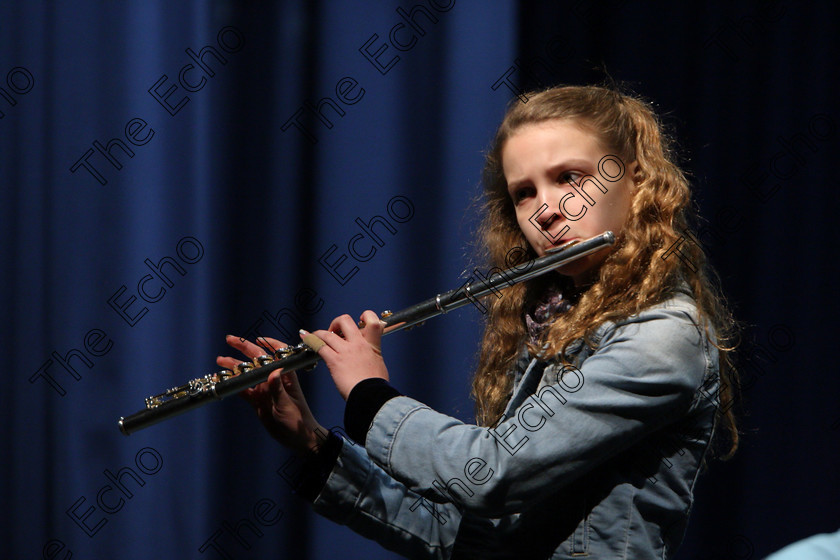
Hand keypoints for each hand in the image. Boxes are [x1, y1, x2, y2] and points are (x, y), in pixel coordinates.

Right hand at [218, 335, 326, 455]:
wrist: (297, 439)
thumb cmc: (298, 421)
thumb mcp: (286, 405)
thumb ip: (278, 389)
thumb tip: (273, 371)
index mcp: (285, 375)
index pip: (279, 354)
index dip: (269, 344)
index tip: (257, 339)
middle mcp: (274, 379)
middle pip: (258, 360)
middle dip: (244, 349)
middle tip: (229, 340)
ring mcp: (264, 388)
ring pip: (247, 373)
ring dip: (234, 366)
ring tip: (220, 360)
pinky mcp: (257, 400)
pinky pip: (243, 389)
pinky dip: (233, 384)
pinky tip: (221, 380)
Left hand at [303, 310, 388, 399]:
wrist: (371, 395)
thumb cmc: (376, 385)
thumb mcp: (379, 364)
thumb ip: (372, 356)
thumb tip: (369, 356)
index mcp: (372, 344)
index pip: (372, 321)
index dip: (366, 316)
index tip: (359, 320)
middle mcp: (358, 344)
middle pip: (345, 320)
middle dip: (336, 323)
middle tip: (334, 330)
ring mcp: (345, 351)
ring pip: (328, 334)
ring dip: (319, 333)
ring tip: (314, 336)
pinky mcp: (334, 361)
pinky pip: (319, 346)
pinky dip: (310, 341)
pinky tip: (306, 339)